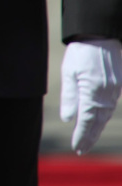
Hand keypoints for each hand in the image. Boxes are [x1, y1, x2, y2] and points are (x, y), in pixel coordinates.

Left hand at [60, 38, 121, 153]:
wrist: (101, 35)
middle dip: (89, 137)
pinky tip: (96, 122)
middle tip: (80, 150)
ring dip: (96, 129)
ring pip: (105, 115)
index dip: (81, 136)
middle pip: (97, 122)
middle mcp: (106, 95)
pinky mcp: (117, 86)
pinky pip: (110, 106)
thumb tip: (67, 118)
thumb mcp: (69, 72)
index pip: (86, 121)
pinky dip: (102, 117)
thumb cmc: (81, 52)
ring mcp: (114, 91)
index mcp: (92, 92)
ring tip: (87, 140)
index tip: (76, 148)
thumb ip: (69, 97)